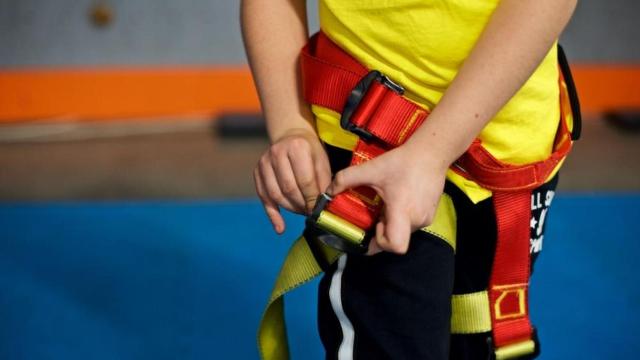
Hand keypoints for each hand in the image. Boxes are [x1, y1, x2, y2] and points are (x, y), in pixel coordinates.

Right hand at [254, 128, 331, 233]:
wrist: (290, 137)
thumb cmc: (311, 152)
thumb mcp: (322, 162)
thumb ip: (323, 183)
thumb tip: (323, 206)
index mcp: (297, 147)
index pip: (305, 180)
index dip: (312, 198)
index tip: (318, 209)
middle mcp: (277, 153)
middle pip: (289, 189)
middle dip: (301, 205)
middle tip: (310, 212)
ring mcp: (264, 162)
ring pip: (275, 195)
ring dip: (290, 209)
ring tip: (301, 212)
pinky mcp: (257, 172)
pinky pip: (264, 197)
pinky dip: (272, 215)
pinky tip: (280, 227)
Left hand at [327, 143, 448, 254]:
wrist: (431, 153)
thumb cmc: (403, 162)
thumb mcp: (371, 169)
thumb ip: (346, 178)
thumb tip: (329, 190)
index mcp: (402, 212)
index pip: (394, 246)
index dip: (380, 243)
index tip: (372, 227)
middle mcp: (417, 220)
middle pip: (396, 239)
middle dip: (381, 230)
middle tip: (374, 213)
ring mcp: (426, 219)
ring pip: (403, 232)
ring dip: (391, 224)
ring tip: (386, 203)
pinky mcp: (430, 214)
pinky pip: (411, 225)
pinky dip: (401, 219)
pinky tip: (397, 200)